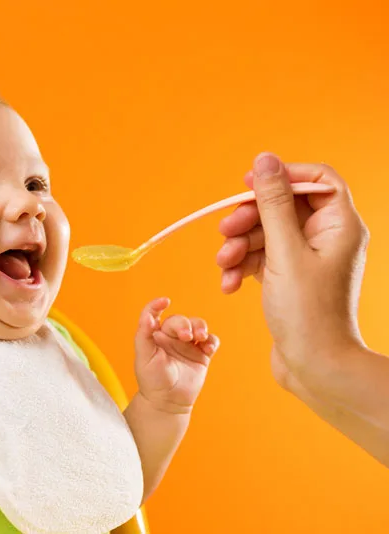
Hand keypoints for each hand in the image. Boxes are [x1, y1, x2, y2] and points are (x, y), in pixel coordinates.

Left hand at [134, 298, 219, 413]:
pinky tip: (209, 348)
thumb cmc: (152, 381)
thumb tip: (148, 316)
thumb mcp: (144, 358)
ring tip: (200, 338)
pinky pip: (210, 341)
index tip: (165, 301)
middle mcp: (171, 337)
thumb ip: (144, 335)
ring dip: (201, 327)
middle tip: (186, 336)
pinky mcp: (201, 354)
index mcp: (155, 335)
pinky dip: (212, 341)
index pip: (154, 314)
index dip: (157, 305)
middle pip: (180, 320)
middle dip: (185, 324)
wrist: (167, 403)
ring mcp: (187, 345)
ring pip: (197, 326)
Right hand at [216, 153, 368, 388]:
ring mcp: (306, 259)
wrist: (314, 367)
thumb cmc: (308, 313)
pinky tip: (230, 285)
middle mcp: (325, 238)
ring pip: (266, 234)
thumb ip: (272, 204)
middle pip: (282, 208)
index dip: (282, 176)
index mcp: (338, 225)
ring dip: (239, 247)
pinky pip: (261, 258)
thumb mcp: (284, 252)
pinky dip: (243, 267)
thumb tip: (264, 161)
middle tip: (224, 232)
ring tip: (224, 266)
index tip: (248, 185)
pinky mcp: (288, 277)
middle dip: (249, 219)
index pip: (316, 179)